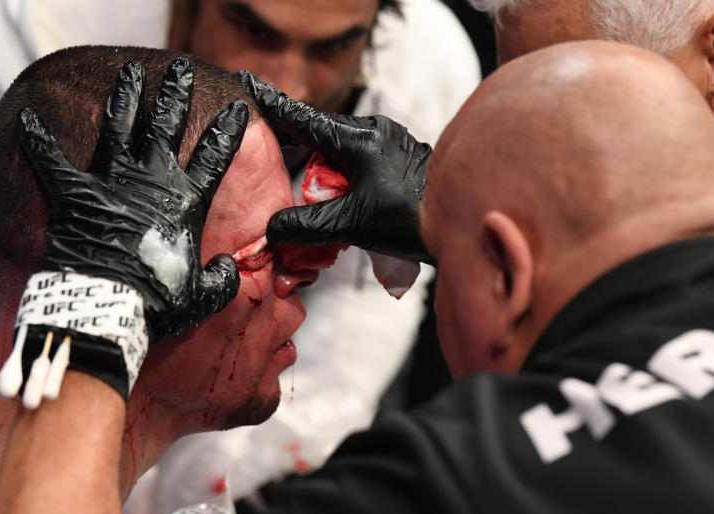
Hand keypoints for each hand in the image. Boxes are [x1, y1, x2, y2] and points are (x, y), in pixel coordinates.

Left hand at [0, 59, 247, 403]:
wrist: (104, 313)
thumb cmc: (155, 307)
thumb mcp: (204, 298)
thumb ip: (223, 279)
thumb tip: (229, 268)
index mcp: (184, 204)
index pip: (214, 157)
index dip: (228, 131)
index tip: (237, 109)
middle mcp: (148, 183)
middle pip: (165, 126)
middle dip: (175, 94)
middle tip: (180, 71)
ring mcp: (108, 183)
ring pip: (118, 126)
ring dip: (125, 97)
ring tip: (130, 74)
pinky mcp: (72, 194)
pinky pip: (49, 161)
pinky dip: (37, 140)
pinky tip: (27, 118)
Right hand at [237, 70, 434, 264]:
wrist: (463, 224)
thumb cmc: (413, 219)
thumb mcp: (352, 225)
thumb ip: (307, 226)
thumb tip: (273, 229)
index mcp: (360, 139)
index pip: (304, 119)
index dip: (273, 106)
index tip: (250, 85)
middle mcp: (375, 132)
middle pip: (321, 139)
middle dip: (304, 161)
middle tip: (291, 178)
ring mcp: (389, 141)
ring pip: (340, 153)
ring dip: (329, 180)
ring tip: (333, 208)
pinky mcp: (399, 156)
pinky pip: (359, 163)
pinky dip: (347, 182)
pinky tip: (351, 206)